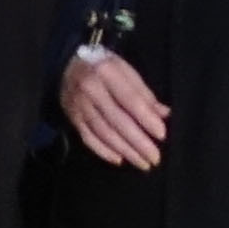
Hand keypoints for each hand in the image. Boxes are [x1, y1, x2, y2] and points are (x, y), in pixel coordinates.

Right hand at [64, 47, 169, 170]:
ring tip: (142, 163)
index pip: (130, 100)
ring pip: (103, 132)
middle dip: (138, 142)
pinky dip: (103, 151)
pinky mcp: (72, 117)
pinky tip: (119, 159)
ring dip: (124, 150)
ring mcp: (79, 105)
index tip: (162, 135)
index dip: (146, 119)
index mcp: (107, 73)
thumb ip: (144, 93)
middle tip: (155, 158)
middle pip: (117, 121)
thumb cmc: (103, 66)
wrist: (64, 64)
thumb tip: (164, 114)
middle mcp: (90, 90)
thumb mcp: (125, 69)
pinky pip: (87, 137)